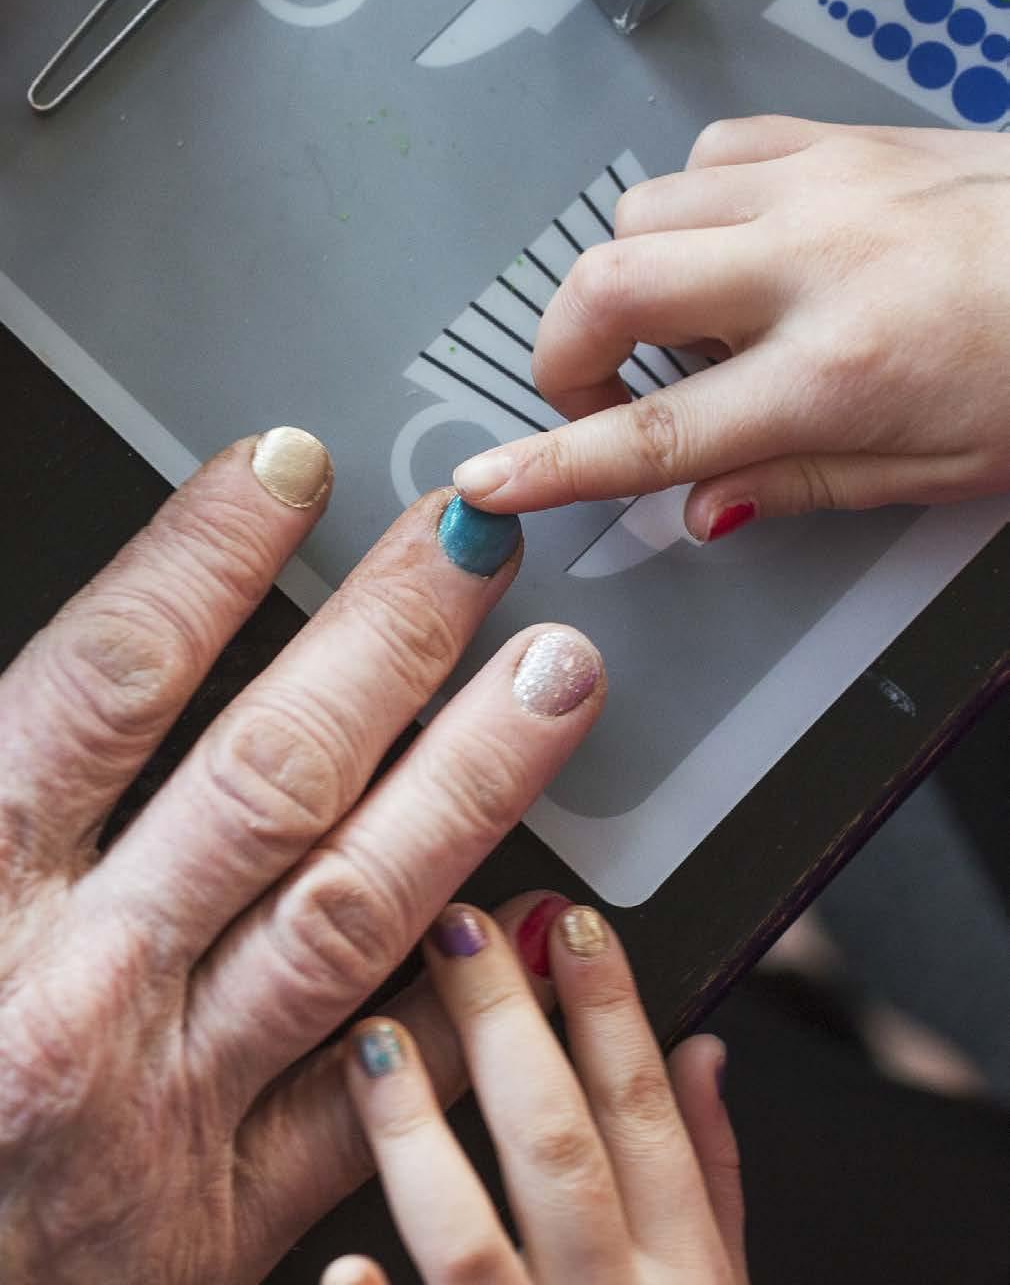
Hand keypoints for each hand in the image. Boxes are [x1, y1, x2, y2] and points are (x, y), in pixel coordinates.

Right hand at [0, 428, 604, 1283]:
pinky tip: (539, 907)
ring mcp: (168, 1105)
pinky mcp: (229, 1208)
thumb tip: (104, 642)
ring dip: (472, 781)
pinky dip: (464, 996)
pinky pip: (379, 1092)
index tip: (290, 465)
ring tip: (555, 677)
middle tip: (480, 543)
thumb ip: (7, 753)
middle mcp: (76, 991)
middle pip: (269, 772)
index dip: (209, 553)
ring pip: (353, 911)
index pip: (113, 677)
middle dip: (390, 640)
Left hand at [324, 903, 746, 1284]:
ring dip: (420, 1137)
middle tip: (456, 930)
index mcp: (687, 1279)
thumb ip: (714, 1180)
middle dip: (505, 1028)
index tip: (569, 924)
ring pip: (473, 1242)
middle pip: (558, 1149)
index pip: (648, 1116)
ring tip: (372, 1044)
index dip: (610, 1010)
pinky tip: (342, 1268)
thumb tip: (706, 1052)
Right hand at [452, 118, 1009, 538]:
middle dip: (565, 353)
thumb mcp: (932, 471)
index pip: (654, 434)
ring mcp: (819, 187)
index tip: (488, 480)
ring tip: (692, 329)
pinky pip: (709, 154)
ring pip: (643, 211)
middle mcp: (811, 267)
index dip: (553, 464)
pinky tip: (731, 250)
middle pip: (609, 288)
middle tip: (596, 395)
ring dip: (632, 281)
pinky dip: (690, 208)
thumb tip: (700, 507)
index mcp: (837, 374)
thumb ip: (798, 484)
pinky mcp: (836, 139)